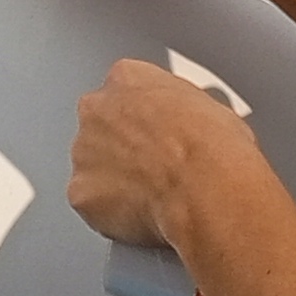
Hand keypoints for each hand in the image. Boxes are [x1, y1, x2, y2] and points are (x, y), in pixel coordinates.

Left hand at [66, 57, 261, 247]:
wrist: (207, 187)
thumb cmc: (215, 148)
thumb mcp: (209, 106)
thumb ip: (177, 108)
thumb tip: (188, 124)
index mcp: (127, 78)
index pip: (124, 92)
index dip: (145, 118)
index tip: (158, 134)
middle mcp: (96, 110)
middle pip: (101, 127)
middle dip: (122, 147)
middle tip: (155, 168)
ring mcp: (83, 152)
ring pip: (93, 167)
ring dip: (115, 180)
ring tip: (153, 196)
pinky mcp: (81, 193)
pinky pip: (92, 204)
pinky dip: (110, 213)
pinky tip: (141, 217)